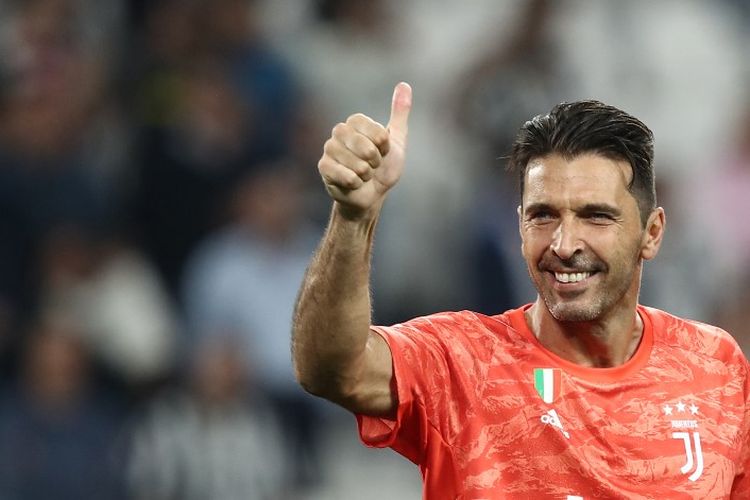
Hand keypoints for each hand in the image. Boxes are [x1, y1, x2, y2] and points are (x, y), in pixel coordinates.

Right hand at [318, 82, 411, 219]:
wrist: (371, 195)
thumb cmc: (384, 168)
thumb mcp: (397, 140)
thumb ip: (400, 113)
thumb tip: (404, 84)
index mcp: (356, 122)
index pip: (378, 132)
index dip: (385, 147)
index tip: (383, 151)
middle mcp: (339, 131)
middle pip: (366, 147)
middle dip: (376, 162)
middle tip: (372, 165)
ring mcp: (329, 149)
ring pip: (358, 164)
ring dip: (366, 174)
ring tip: (362, 174)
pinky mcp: (323, 167)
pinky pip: (346, 175)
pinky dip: (356, 183)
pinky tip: (353, 183)